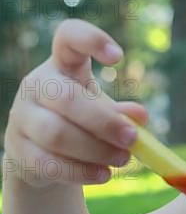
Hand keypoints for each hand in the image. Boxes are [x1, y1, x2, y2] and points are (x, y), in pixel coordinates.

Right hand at [3, 19, 147, 187]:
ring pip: (57, 134)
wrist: (44, 154)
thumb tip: (139, 115)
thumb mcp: (104, 111)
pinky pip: (49, 164)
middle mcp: (36, 85)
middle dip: (105, 122)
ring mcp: (22, 118)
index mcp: (62, 66)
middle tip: (132, 139)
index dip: (91, 41)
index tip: (119, 57)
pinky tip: (103, 175)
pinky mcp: (18, 151)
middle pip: (66, 98)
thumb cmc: (81, 123)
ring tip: (123, 159)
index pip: (68, 38)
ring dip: (96, 150)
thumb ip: (122, 112)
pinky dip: (81, 172)